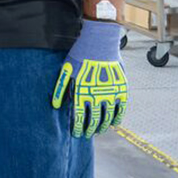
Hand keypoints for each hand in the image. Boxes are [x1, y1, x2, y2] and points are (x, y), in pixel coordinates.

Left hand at [52, 18, 127, 136]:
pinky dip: (117, 119)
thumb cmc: (80, 55)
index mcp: (81, 92)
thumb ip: (60, 88)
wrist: (100, 42)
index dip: (78, 128)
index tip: (76, 133)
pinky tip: (113, 124)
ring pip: (107, 118)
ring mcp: (111, 94)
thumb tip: (56, 105)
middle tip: (87, 135)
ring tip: (99, 131)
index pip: (80, 118)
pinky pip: (121, 110)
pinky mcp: (122, 90)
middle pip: (94, 121)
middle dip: (89, 130)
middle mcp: (97, 96)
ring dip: (103, 127)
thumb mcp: (66, 70)